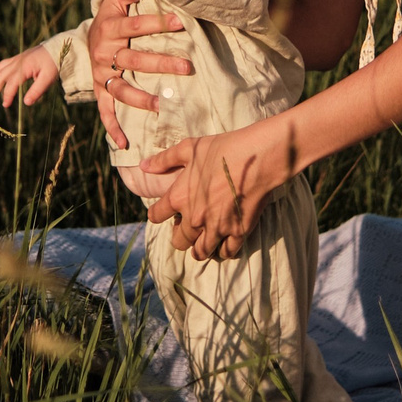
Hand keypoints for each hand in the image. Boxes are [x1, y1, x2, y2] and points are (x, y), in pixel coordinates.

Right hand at [0, 45, 59, 107]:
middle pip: (1, 76)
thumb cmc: (54, 64)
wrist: (57, 47)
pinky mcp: (17, 58)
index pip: (11, 83)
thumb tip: (26, 103)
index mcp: (24, 67)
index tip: (5, 105)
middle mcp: (17, 62)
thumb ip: (37, 91)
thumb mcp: (48, 78)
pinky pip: (2, 64)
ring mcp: (16, 59)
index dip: (7, 95)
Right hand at [83, 0, 190, 146]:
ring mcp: (102, 75)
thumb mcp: (114, 0)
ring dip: (140, 98)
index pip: (135, 26)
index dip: (158, 24)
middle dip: (161, 63)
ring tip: (162, 104)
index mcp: (109, 28)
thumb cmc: (110, 16)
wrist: (87, 37)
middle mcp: (104, 53)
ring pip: (121, 88)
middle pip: (134, 60)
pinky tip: (124, 143)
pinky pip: (104, 111)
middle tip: (187, 67)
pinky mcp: (99, 90)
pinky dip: (112, 127)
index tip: (181, 22)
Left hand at [141, 122, 297, 261]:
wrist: (257, 157)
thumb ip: (164, 159)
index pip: (157, 216)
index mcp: (179, 197)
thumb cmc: (223, 149)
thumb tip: (144, 166)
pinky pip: (227, 252)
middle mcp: (194, 217)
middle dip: (180, 237)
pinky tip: (225, 243)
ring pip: (201, 252)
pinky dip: (224, 250)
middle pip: (178, 241)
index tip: (164, 214)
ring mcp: (216, 227)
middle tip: (187, 230)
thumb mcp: (189, 148)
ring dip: (200, 249)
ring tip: (203, 243)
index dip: (157, 215)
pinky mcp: (238, 232)